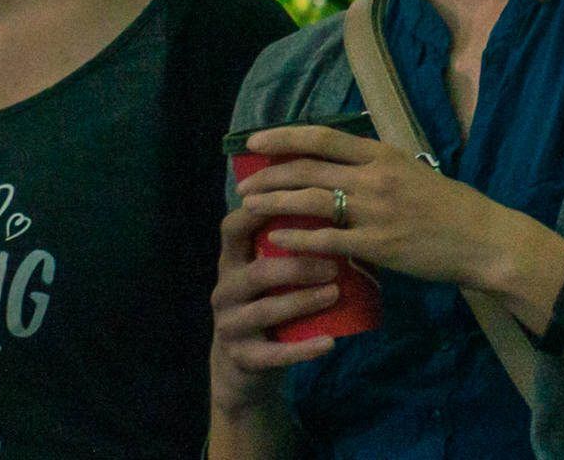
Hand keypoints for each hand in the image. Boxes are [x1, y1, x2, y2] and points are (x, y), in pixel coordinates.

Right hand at [211, 200, 340, 423]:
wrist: (243, 365)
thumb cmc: (267, 302)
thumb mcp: (268, 273)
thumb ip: (285, 246)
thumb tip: (338, 208)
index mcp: (232, 262)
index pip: (233, 228)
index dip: (258, 212)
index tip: (295, 198)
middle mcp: (225, 290)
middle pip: (258, 272)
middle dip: (298, 266)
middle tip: (334, 265)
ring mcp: (229, 325)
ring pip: (266, 310)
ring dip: (303, 301)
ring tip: (335, 294)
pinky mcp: (241, 357)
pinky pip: (272, 354)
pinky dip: (302, 349)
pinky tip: (329, 343)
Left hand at [230, 124, 560, 310]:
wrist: (482, 239)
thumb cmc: (450, 207)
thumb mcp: (414, 172)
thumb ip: (378, 168)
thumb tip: (342, 165)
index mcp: (384, 155)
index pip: (324, 137)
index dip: (285, 137)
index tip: (255, 140)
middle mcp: (376, 178)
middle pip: (309, 170)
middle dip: (269, 174)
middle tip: (244, 182)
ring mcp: (376, 212)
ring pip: (311, 202)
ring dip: (274, 203)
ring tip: (248, 206)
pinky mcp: (377, 246)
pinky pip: (327, 240)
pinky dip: (297, 238)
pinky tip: (276, 239)